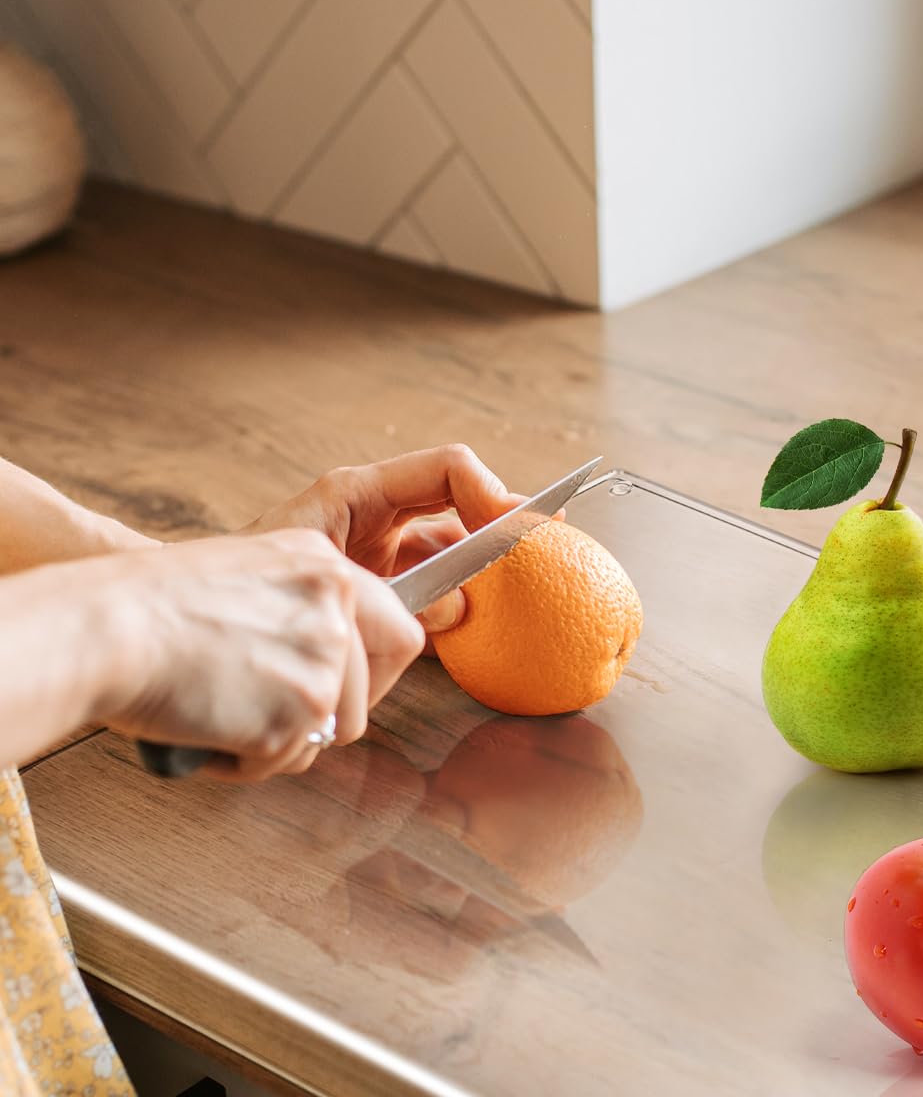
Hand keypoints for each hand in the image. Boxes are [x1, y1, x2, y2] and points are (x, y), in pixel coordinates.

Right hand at [97, 531, 423, 779]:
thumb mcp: (244, 576)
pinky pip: (285, 760)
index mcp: (324, 564)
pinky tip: (205, 729)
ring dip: (280, 740)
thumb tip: (327, 660)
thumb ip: (297, 608)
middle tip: (268, 715)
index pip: (399, 629)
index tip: (344, 691)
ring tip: (220, 714)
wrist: (102, 628)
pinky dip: (245, 761)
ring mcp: (323, 661)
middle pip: (368, 694)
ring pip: (328, 732)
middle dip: (324, 717)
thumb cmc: (146, 606)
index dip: (377, 673)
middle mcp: (337, 608)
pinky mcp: (299, 713)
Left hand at [247, 445, 521, 638]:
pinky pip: (435, 589)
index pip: (448, 469)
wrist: (205, 620)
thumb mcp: (323, 577)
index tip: (520, 525)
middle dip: (501, 525)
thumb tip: (459, 606)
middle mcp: (377, 514)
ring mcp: (381, 549)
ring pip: (454, 552)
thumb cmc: (246, 586)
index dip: (492, 491)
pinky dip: (453, 606)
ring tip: (488, 600)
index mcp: (360, 492)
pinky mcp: (380, 587)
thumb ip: (392, 588)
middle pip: (463, 505)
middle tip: (543, 545)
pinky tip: (458, 627)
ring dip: (476, 575)